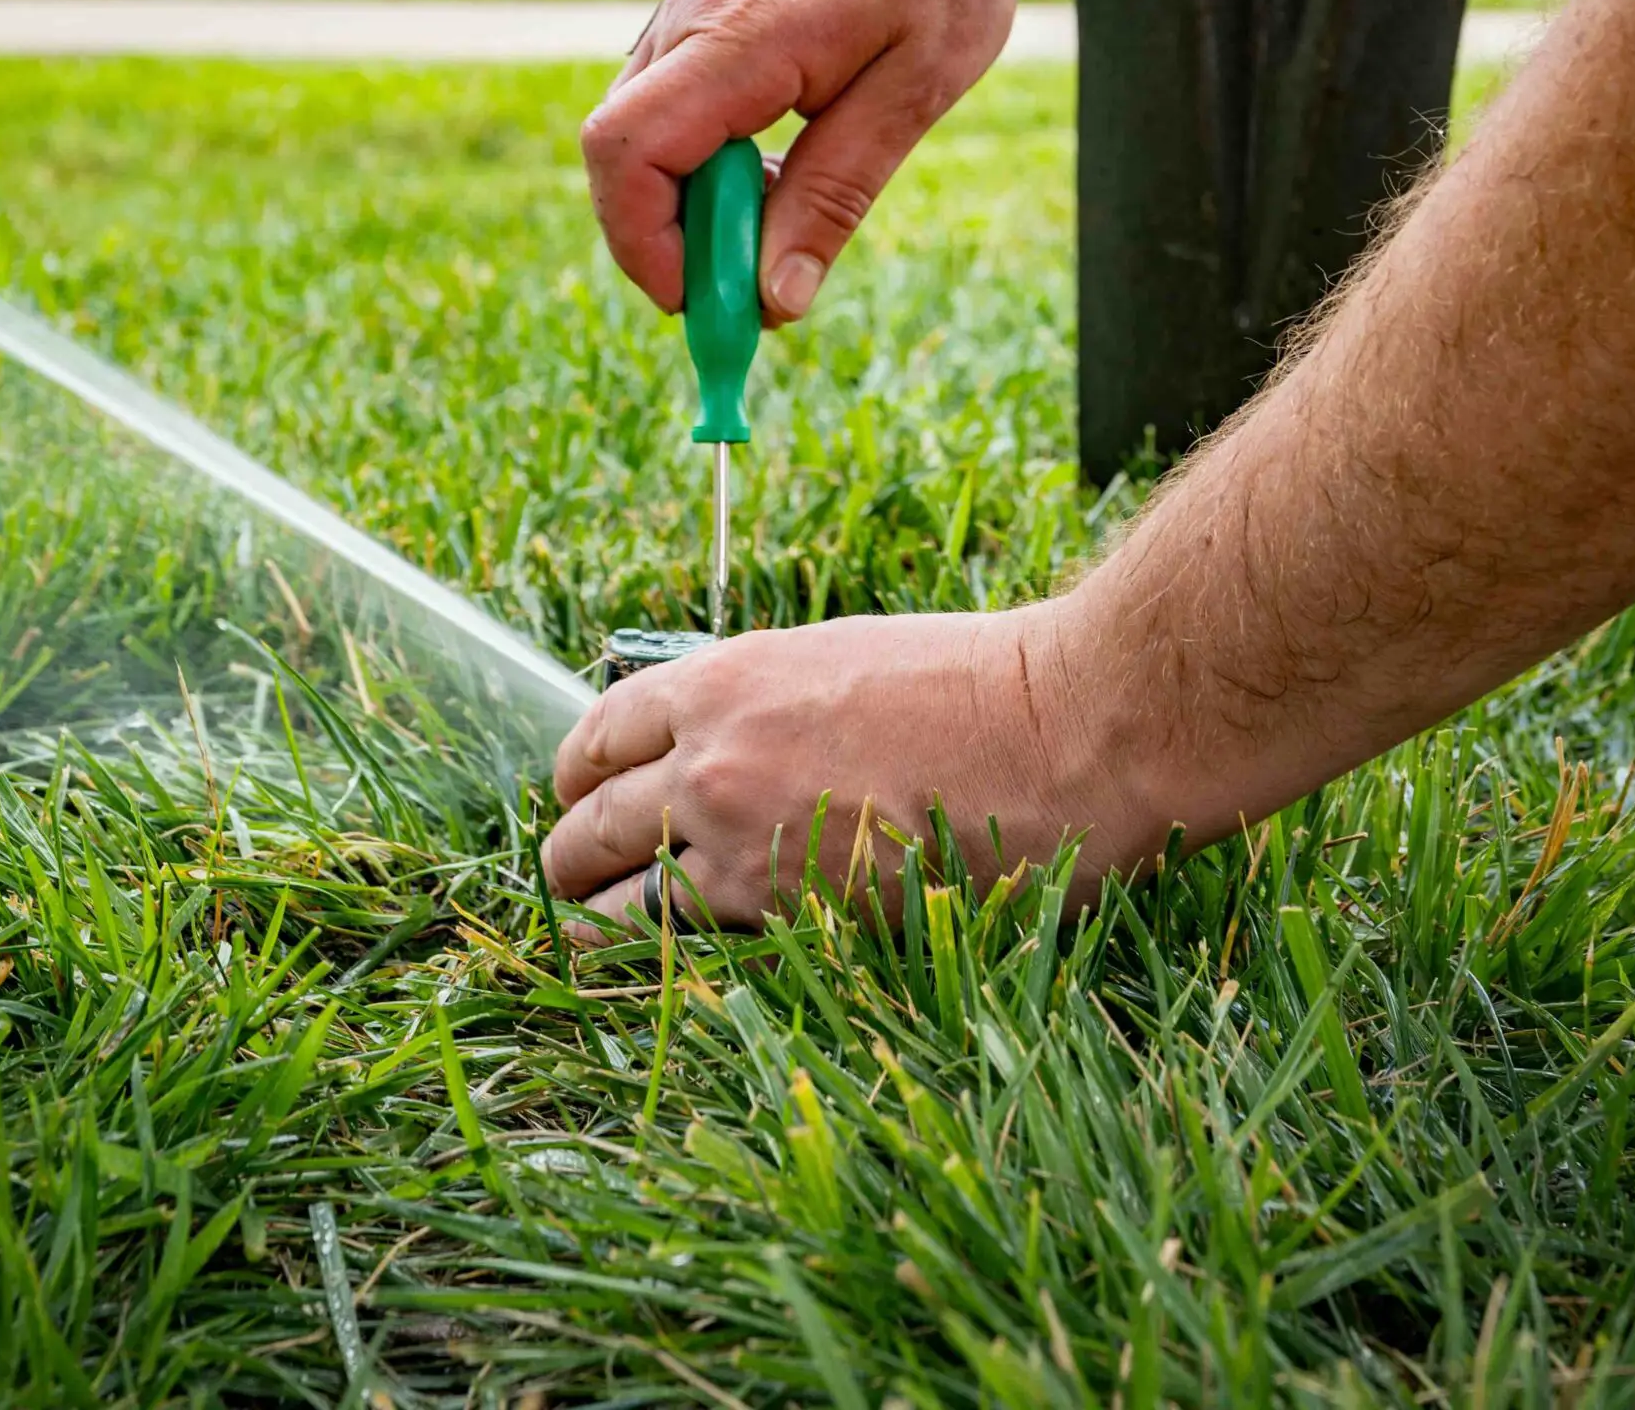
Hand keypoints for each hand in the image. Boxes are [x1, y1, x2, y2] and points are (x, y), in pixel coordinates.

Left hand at [541, 602, 1154, 931]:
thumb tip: (711, 741)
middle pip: (584, 825)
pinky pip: (687, 956)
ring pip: (611, 908)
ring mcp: (741, 845)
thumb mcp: (835, 657)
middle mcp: (710, 759)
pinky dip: (665, 969)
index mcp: (723, 681)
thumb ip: (756, 703)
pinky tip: (668, 976)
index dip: (576, 774)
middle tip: (576, 876)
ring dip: (596, 927)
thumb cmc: (973, 684)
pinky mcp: (790, 919)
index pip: (595, 734)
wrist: (1063, 730)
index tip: (579, 797)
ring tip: (596, 939)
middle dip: (570, 857)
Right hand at [581, 0, 1032, 323]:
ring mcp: (684, 15)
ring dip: (695, 203)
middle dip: (671, 240)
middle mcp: (688, 20)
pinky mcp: (696, 21)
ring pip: (642, 139)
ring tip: (789, 203)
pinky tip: (779, 163)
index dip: (645, 244)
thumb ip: (836, 193)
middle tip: (761, 280)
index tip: (711, 302)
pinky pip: (668, 112)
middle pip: (621, 157)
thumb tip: (774, 303)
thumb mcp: (915, 92)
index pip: (627, 149)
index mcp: (740, 34)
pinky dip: (705, 163)